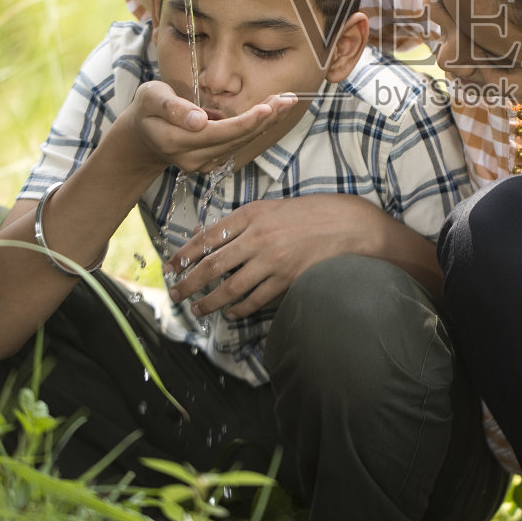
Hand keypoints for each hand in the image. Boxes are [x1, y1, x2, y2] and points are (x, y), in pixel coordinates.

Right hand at [121, 80, 296, 174]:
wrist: (144, 133)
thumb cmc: (148, 108)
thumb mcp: (151, 97)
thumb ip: (173, 108)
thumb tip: (199, 121)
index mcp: (175, 142)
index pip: (219, 133)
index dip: (245, 122)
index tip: (268, 107)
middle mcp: (192, 158)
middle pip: (236, 139)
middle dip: (264, 119)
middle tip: (288, 100)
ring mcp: (203, 163)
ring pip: (242, 142)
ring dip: (266, 122)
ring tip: (286, 102)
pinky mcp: (212, 161)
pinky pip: (239, 143)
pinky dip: (257, 127)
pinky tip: (273, 110)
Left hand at [167, 194, 379, 317]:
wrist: (350, 225)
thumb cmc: (311, 214)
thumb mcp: (273, 208)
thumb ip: (241, 222)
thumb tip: (205, 237)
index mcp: (253, 214)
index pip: (208, 236)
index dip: (185, 254)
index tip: (170, 267)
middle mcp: (259, 237)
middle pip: (212, 265)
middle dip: (188, 283)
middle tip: (174, 295)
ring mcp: (273, 260)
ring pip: (231, 287)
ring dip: (210, 302)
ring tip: (198, 309)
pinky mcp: (288, 279)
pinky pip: (256, 299)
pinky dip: (240, 309)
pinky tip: (232, 313)